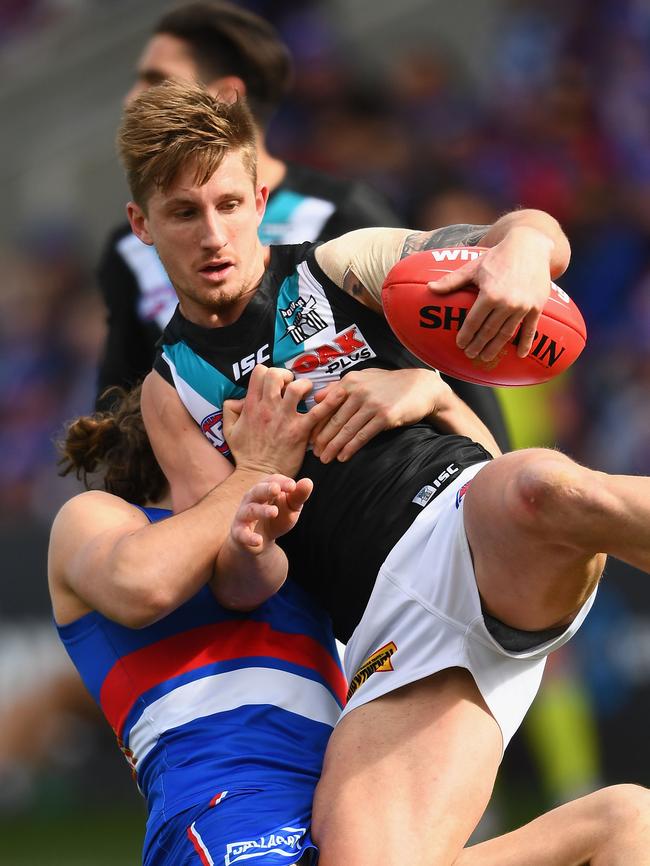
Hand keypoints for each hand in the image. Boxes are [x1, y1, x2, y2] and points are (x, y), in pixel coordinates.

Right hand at [223, 365, 344, 475]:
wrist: (258, 475)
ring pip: (296, 387)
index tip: (275, 383)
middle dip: (285, 375)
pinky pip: (317, 412)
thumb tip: (238, 399)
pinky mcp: (300, 431)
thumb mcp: (229, 430)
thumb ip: (230, 410)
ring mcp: (284, 419)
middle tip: (290, 385)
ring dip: (304, 385)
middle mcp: (268, 408)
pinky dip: (330, 402)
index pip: (259, 372)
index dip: (268, 372)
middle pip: (277, 374)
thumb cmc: (246, 454)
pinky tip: (340, 396)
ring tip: (306, 392)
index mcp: (251, 406)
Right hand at [230, 475, 312, 553]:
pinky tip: (258, 540)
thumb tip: (308, 481)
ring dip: (261, 511)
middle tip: (276, 489)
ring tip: (274, 512)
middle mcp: (251, 499)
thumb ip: (298, 496)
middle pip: (257, 491)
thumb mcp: (291, 507)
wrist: (259, 541)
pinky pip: (242, 534)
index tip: (293, 486)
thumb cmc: (277, 518)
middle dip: (266, 489)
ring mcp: (243, 515)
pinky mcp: (239, 532)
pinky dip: (249, 537)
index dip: (282, 482)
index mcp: (264, 489)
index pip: (272, 481)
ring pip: (251, 510)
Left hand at [310, 367, 446, 462]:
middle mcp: (358, 391)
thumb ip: (340, 386)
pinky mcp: (384, 416)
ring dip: (334, 446)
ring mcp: (371, 404)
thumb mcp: (364, 378)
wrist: (420, 387)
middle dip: (323, 439)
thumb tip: (317, 397)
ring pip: (347, 429)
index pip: (327, 406)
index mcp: (350, 381)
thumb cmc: (390, 384)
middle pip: (335, 419)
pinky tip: (343, 456)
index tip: (310, 438)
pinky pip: (363, 435)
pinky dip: (351, 447)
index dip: (317, 424)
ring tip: (326, 459)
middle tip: (315, 454)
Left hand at [427, 226, 553, 361]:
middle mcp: (507, 303)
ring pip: (506, 334)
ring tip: (486, 357)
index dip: (466, 335)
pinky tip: (519, 355)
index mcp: (489, 294)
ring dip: (495, 348)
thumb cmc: (497, 257)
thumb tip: (430, 288)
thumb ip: (452, 281)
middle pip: (489, 331)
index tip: (460, 344)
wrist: (529, 246)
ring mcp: (523, 306)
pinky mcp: (536, 307)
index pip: (473, 322)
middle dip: (478, 345)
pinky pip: (530, 330)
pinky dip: (525, 343)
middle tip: (470, 354)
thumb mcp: (473, 268)